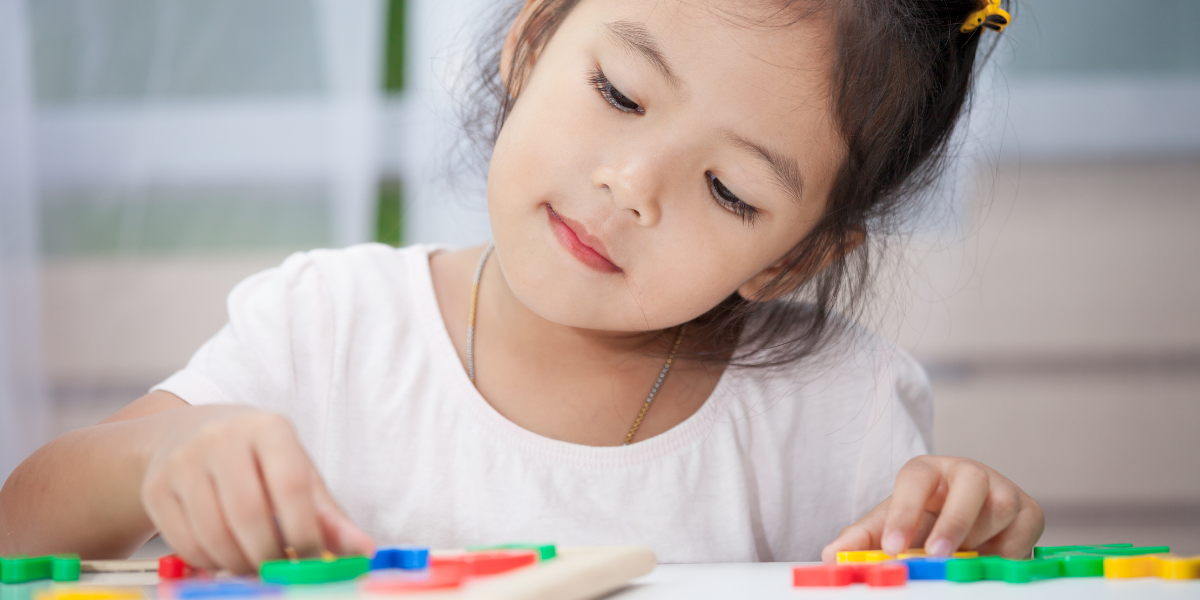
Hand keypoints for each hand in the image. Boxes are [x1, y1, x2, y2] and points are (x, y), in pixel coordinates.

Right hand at [141, 406, 374, 573]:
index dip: (305, 531)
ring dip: (239, 565)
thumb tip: (363, 551)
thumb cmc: (257, 459)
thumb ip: (329, 515)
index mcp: (268, 429)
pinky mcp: (156, 489)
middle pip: (248, 513)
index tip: (311, 559)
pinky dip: (211, 564)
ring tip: (255, 567)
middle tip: (280, 571)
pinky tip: (226, 558)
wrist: (186, 434)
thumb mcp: (297, 473)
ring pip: (214, 534)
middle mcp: (222, 438)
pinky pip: (186, 543)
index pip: (290, 485)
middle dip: (269, 555)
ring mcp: (183, 462)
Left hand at [821, 455, 1042, 562]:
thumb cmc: (921, 522)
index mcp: (927, 471)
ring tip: (959, 561)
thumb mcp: (889, 528)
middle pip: (969, 483)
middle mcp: (967, 472)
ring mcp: (1003, 489)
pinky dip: (1005, 555)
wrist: (961, 527)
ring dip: (979, 540)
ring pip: (1000, 508)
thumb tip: (832, 554)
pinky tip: (986, 564)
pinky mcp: (1029, 512)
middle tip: (934, 556)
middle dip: (953, 522)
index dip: (904, 512)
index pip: (915, 478)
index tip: (892, 547)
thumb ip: (861, 540)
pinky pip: (1023, 535)